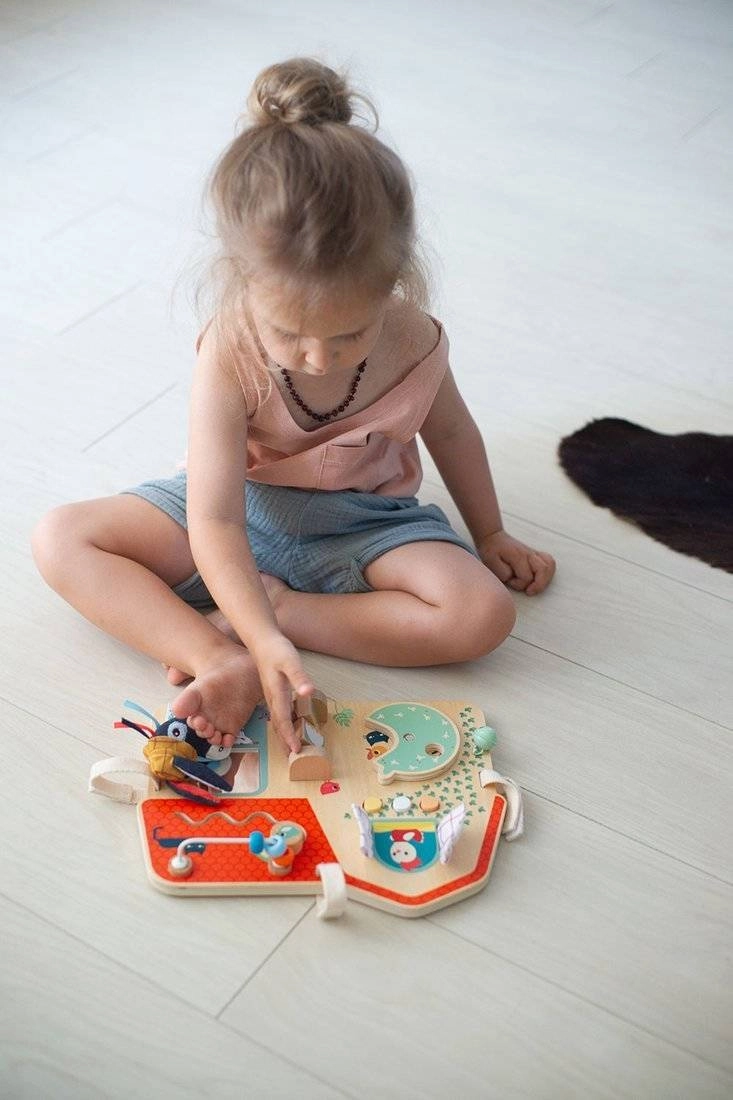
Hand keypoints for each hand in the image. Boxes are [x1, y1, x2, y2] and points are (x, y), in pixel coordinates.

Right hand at [251, 632, 315, 753]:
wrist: (262, 640)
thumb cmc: (277, 650)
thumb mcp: (290, 661)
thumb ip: (299, 678)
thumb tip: (308, 693)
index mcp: (277, 694)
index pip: (283, 721)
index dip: (289, 737)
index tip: (295, 752)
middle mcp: (272, 698)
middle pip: (278, 725)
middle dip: (284, 741)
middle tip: (292, 757)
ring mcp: (271, 695)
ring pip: (277, 720)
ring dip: (282, 734)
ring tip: (289, 747)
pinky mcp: (272, 690)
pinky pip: (277, 712)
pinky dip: (282, 723)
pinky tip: (287, 724)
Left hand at [478, 530, 555, 595]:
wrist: (493, 538)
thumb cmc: (491, 551)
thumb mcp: (491, 563)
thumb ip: (503, 573)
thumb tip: (514, 578)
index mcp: (518, 556)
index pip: (526, 577)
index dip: (518, 584)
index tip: (509, 581)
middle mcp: (529, 553)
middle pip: (543, 570)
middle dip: (538, 585)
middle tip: (529, 592)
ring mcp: (534, 552)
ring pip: (550, 565)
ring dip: (545, 579)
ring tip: (536, 586)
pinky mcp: (536, 554)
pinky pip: (550, 561)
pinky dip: (548, 572)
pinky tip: (540, 578)